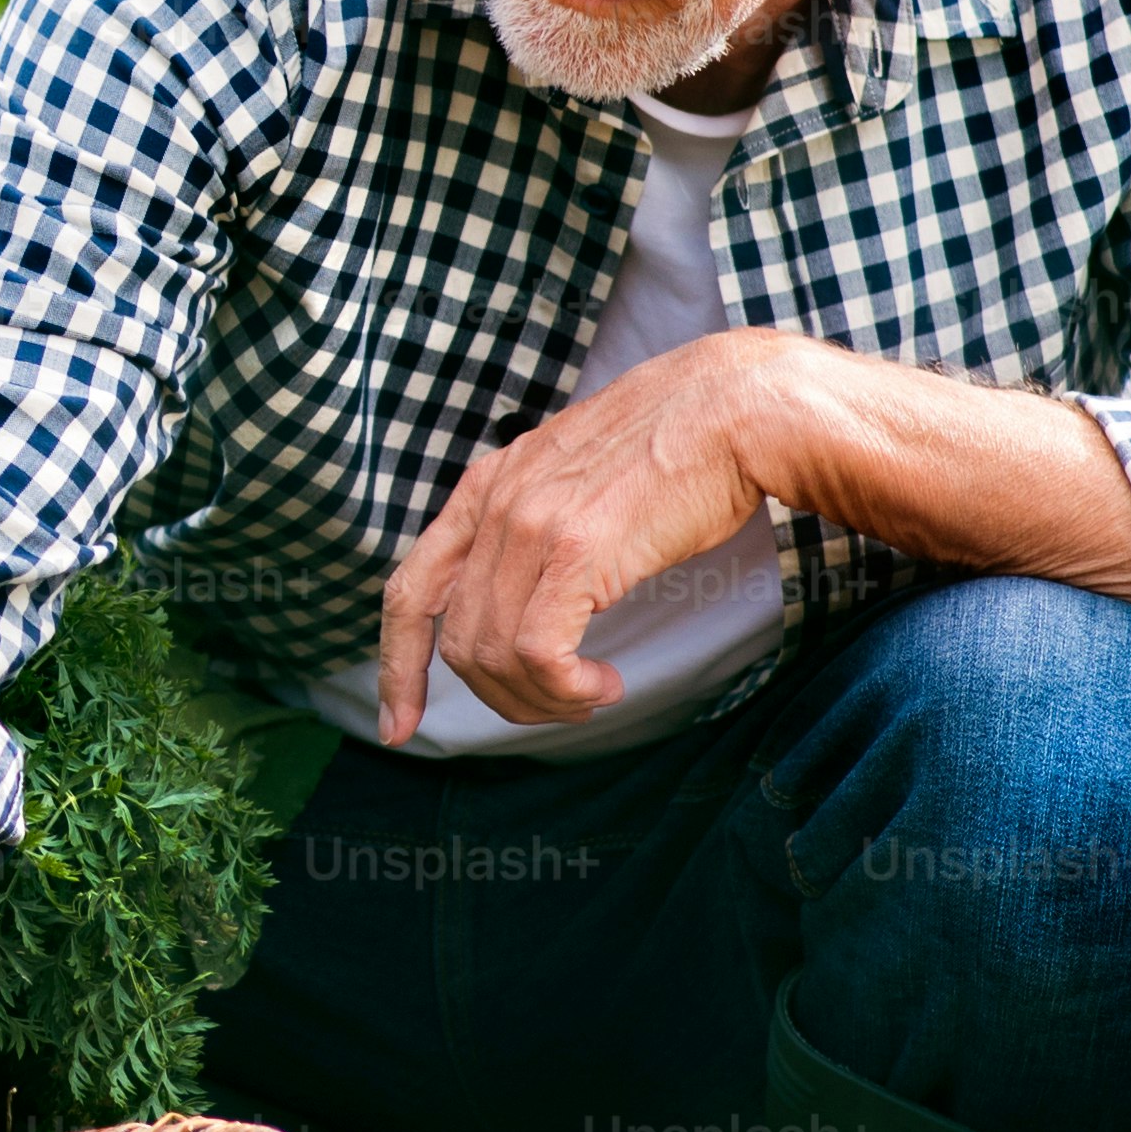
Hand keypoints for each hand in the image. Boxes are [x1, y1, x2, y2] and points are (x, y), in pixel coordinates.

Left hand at [374, 328, 793, 740]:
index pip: (409, 591)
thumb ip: (536, 527)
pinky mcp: (576, 550)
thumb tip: (533, 603)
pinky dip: (565, 688)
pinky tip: (604, 684)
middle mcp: (495, 504)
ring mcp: (530, 525)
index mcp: (485, 487)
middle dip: (501, 696)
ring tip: (590, 693)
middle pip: (455, 643)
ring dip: (542, 699)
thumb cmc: (674, 450)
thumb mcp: (575, 481)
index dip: (397, 667)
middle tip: (561, 703)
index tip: (398, 725)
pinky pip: (537, 652)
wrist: (733, 406)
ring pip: (492, 655)